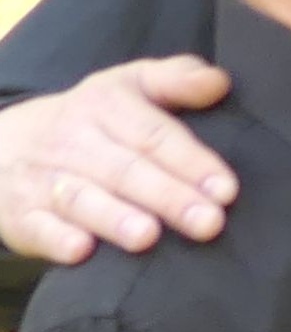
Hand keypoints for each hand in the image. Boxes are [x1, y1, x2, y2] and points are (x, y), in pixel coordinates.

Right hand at [0, 57, 236, 261]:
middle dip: (167, 197)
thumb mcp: (128, 87)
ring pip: (80, 198)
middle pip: (124, 169)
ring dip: (114, 218)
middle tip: (208, 222)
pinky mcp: (20, 214)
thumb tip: (218, 82)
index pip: (153, 134)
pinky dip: (56, 239)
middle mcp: (72, 141)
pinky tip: (82, 251)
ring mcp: (43, 178)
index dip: (191, 162)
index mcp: (104, 105)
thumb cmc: (90, 122)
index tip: (227, 190)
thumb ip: (175, 80)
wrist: (3, 143)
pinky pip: (36, 226)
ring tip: (148, 237)